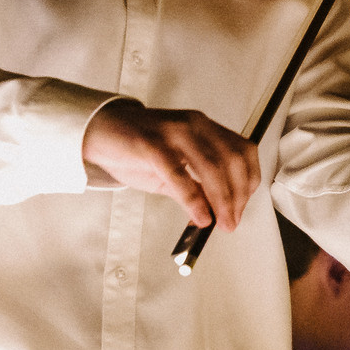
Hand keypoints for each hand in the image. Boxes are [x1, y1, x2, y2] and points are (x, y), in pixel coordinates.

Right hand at [81, 101, 259, 229]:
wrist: (100, 131)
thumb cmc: (138, 149)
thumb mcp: (175, 167)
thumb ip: (197, 186)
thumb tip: (218, 213)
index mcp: (205, 127)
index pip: (243, 151)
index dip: (249, 180)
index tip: (243, 205)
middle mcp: (195, 125)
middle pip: (232, 160)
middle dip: (238, 196)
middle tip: (232, 221)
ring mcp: (174, 133)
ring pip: (211, 167)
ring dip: (221, 200)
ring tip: (220, 223)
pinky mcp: (152, 144)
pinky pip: (180, 175)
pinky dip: (194, 200)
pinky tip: (199, 216)